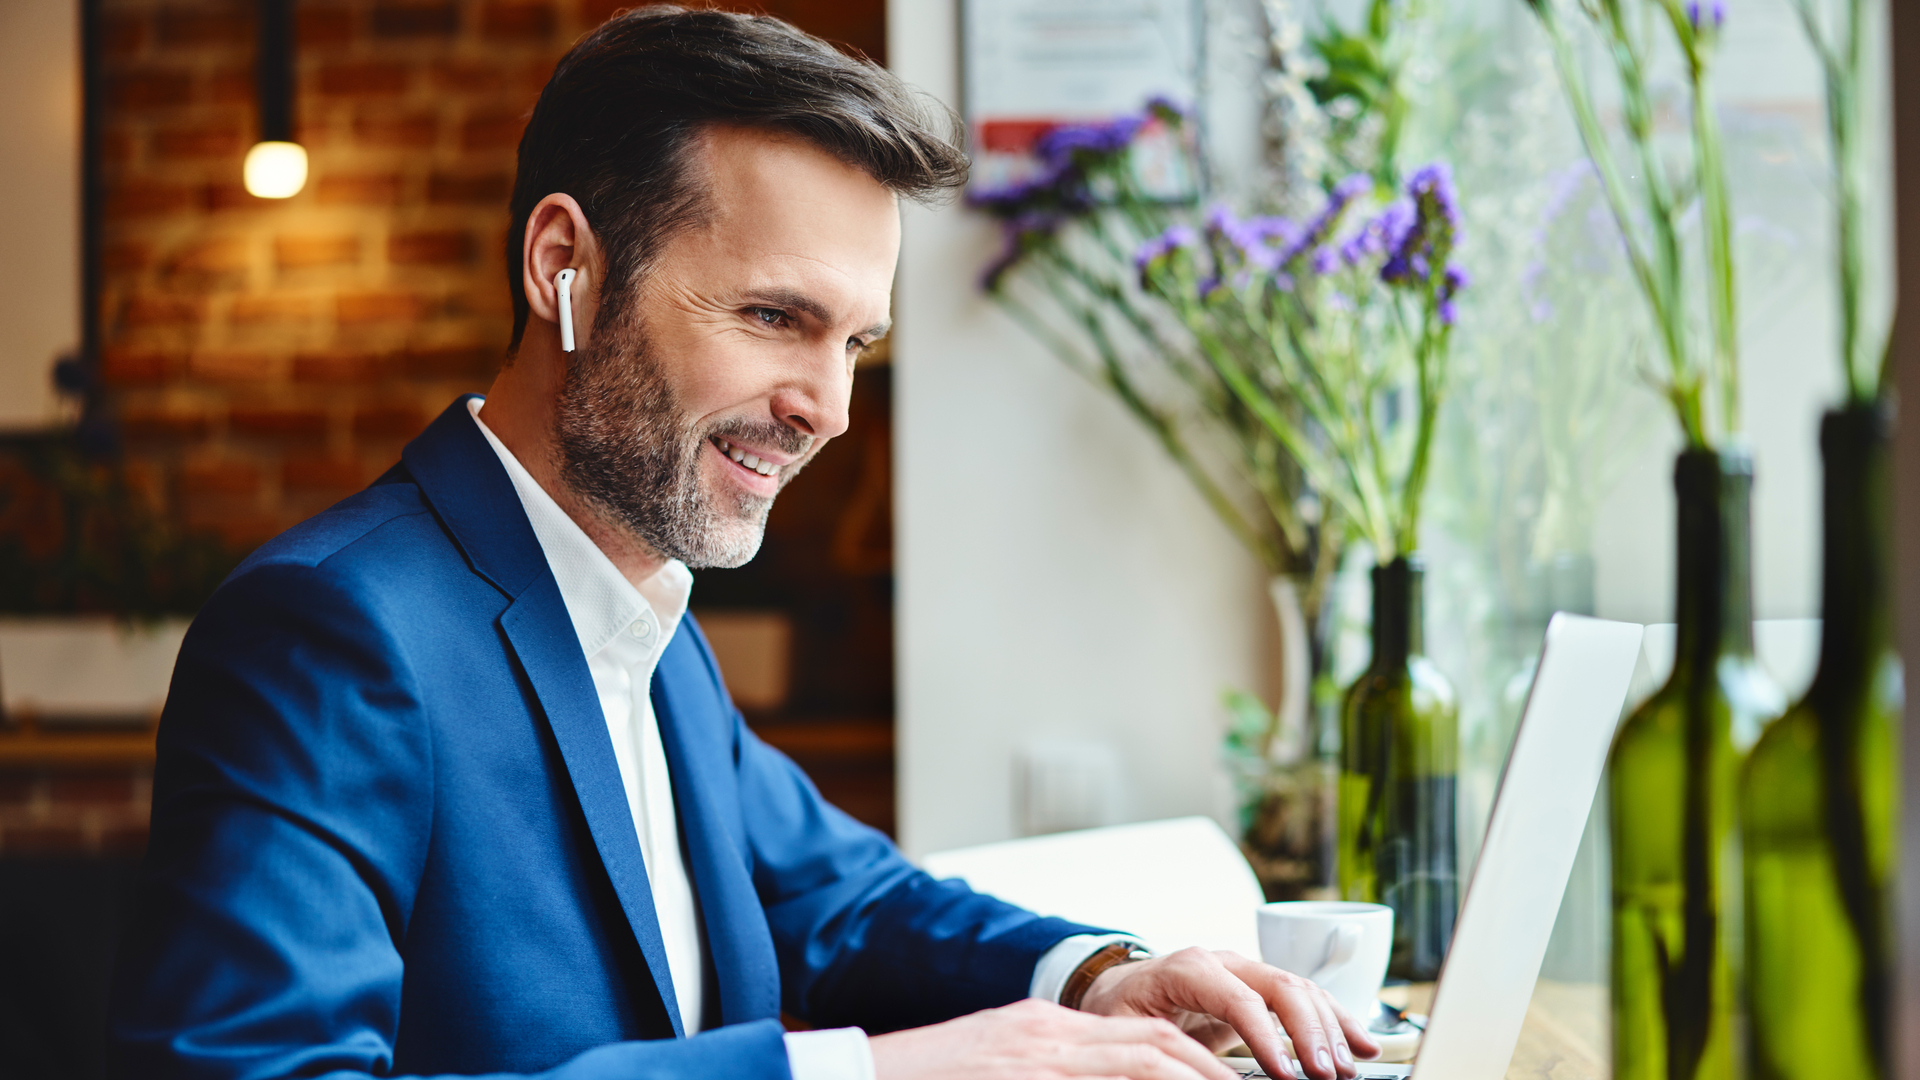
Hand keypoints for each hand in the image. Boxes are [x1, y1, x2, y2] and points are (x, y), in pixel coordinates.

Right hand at [868, 997, 1241, 1079]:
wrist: (858, 1076)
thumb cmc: (932, 1078)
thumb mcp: (1006, 1064)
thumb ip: (1056, 1065)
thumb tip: (1117, 1073)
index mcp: (1047, 1031)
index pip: (1143, 1039)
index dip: (1197, 1063)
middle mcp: (1049, 1039)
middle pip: (1155, 1047)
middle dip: (1210, 1074)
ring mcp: (1036, 1060)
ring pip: (1139, 1065)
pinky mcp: (1023, 1073)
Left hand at [1077, 947, 1379, 1079]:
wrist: (1119, 988)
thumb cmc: (1120, 1011)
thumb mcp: (1129, 1031)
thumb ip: (1162, 1048)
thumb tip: (1198, 1073)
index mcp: (1188, 969)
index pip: (1240, 999)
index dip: (1269, 1037)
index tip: (1288, 1075)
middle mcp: (1223, 962)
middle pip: (1281, 987)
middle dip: (1311, 1032)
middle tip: (1327, 1074)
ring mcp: (1245, 971)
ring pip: (1301, 991)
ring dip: (1331, 1030)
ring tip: (1347, 1069)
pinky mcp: (1260, 988)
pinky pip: (1306, 1000)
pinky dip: (1337, 1022)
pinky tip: (1362, 1045)